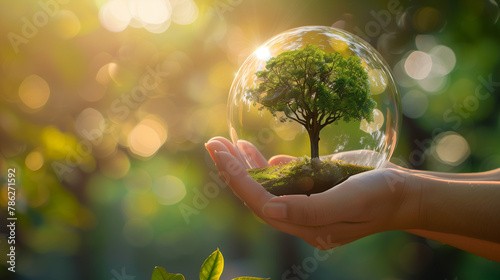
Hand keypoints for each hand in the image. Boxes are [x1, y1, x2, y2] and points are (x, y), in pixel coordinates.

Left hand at [205, 137, 418, 248]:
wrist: (405, 194)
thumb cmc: (381, 195)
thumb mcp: (349, 201)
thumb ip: (310, 208)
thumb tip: (269, 208)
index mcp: (308, 225)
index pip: (262, 203)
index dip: (238, 179)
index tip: (219, 152)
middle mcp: (303, 218)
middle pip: (258, 196)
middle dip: (234, 170)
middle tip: (213, 143)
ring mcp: (308, 204)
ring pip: (268, 187)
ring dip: (247, 166)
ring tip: (228, 144)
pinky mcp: (315, 191)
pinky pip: (285, 181)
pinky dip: (269, 167)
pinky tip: (258, 154)